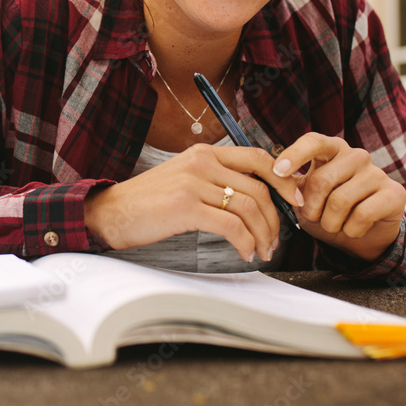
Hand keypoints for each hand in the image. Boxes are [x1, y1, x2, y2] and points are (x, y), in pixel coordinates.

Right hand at [85, 144, 300, 262]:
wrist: (111, 212)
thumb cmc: (149, 202)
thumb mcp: (184, 178)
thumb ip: (215, 179)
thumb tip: (255, 198)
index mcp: (204, 152)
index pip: (259, 158)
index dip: (284, 180)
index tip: (294, 202)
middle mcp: (201, 162)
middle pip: (259, 188)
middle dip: (276, 219)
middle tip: (275, 240)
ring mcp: (193, 182)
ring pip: (249, 208)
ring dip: (262, 235)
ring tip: (261, 251)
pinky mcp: (186, 206)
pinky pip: (231, 226)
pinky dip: (244, 243)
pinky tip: (244, 253)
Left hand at [271, 133, 405, 262]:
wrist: (363, 234)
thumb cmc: (327, 210)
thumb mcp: (303, 195)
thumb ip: (287, 183)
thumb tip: (266, 174)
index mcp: (331, 149)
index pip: (313, 141)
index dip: (294, 155)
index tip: (277, 172)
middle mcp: (356, 155)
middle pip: (321, 180)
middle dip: (310, 208)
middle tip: (313, 217)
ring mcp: (377, 173)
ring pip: (340, 201)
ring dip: (330, 223)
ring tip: (333, 225)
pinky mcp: (394, 193)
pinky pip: (362, 215)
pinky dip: (351, 230)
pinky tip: (353, 229)